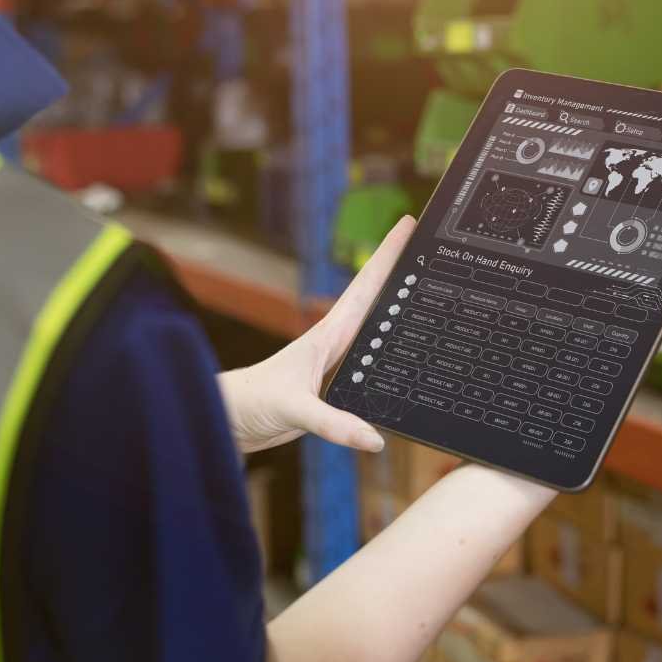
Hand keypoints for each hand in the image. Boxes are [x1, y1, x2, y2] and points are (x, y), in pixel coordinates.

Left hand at [217, 215, 415, 453]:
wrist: (232, 419)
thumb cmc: (253, 400)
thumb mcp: (294, 409)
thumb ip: (333, 423)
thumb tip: (372, 437)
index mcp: (328, 335)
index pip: (365, 286)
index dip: (387, 254)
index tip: (408, 224)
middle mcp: (335, 342)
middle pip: (376, 298)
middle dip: (400, 269)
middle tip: (430, 244)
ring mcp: (336, 362)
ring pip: (375, 328)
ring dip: (396, 307)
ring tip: (425, 286)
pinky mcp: (334, 385)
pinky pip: (371, 363)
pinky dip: (390, 354)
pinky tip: (405, 355)